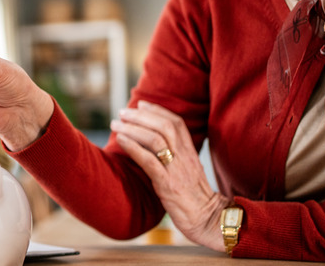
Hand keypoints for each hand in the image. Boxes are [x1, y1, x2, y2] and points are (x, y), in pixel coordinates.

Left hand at [110, 101, 227, 250]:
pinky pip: (150, 161)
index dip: (157, 110)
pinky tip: (121, 141)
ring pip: (155, 139)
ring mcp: (177, 170)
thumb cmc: (194, 198)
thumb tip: (153, 142)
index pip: (176, 122)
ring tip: (116, 124)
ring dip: (133, 129)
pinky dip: (133, 147)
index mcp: (190, 152)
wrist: (208, 220)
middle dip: (141, 116)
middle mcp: (185, 157)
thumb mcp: (187, 171)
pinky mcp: (168, 185)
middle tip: (122, 112)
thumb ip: (175, 155)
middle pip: (164, 126)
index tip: (141, 104)